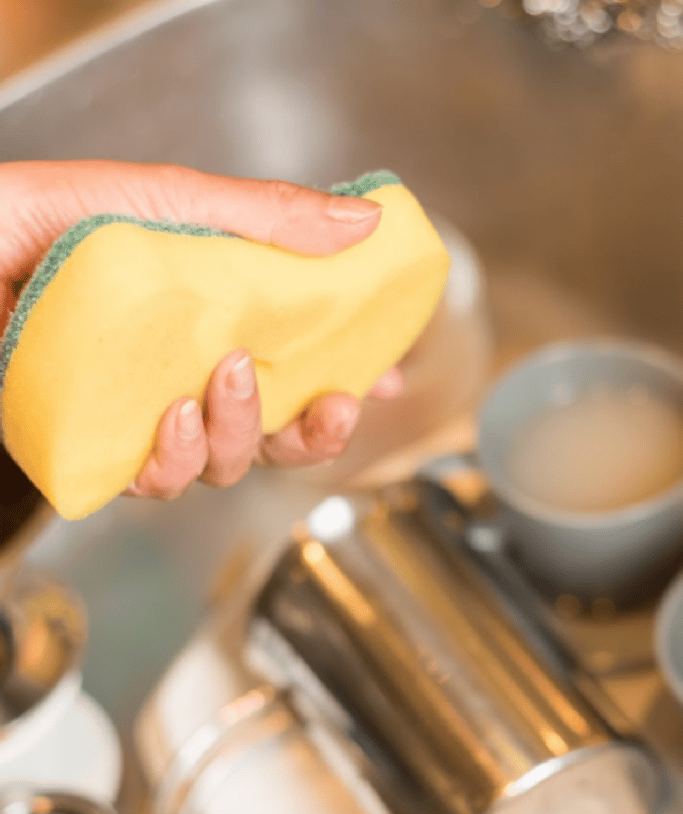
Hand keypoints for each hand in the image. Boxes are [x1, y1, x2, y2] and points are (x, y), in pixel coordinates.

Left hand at [0, 161, 401, 498]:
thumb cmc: (65, 215)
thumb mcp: (181, 202)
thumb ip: (271, 217)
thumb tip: (363, 220)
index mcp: (220, 330)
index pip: (299, 376)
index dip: (347, 389)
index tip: (387, 382)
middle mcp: (189, 380)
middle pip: (273, 441)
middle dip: (312, 437)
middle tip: (327, 402)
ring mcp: (145, 416)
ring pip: (219, 465)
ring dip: (238, 436)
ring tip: (224, 381)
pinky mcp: (98, 444)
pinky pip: (153, 482)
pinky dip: (172, 462)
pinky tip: (171, 418)